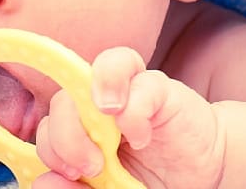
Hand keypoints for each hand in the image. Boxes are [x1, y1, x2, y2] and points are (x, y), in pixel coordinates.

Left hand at [33, 47, 224, 188]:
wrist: (200, 173)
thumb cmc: (152, 177)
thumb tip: (45, 181)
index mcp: (84, 128)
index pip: (48, 123)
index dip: (49, 145)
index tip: (68, 174)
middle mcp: (101, 104)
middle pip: (65, 99)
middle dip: (67, 136)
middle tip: (90, 167)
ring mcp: (131, 91)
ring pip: (100, 68)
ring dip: (93, 103)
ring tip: (108, 140)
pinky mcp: (161, 89)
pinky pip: (142, 85)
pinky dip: (135, 113)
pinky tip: (142, 139)